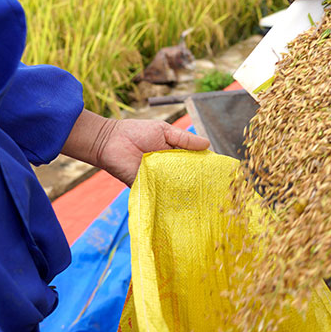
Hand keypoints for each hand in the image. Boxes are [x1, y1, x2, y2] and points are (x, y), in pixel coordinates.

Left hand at [62, 111, 209, 186]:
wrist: (110, 141)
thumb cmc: (136, 132)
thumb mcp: (164, 131)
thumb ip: (184, 138)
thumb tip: (208, 144)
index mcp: (175, 155)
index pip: (194, 163)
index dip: (206, 167)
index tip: (219, 172)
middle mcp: (168, 170)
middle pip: (188, 178)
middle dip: (199, 182)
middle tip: (215, 189)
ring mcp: (158, 181)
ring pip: (176, 188)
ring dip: (187, 191)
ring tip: (203, 197)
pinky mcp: (147, 189)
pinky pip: (160, 195)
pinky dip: (169, 197)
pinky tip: (182, 200)